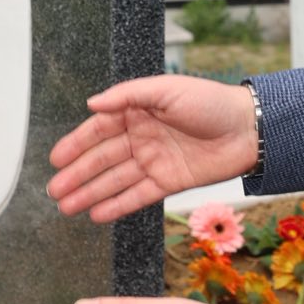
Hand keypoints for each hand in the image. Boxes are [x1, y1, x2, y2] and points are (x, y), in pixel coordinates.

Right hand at [48, 76, 258, 220]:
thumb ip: (128, 95)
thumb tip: (93, 102)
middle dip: (77, 175)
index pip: (99, 129)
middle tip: (54, 191)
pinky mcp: (169, 182)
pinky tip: (97, 214)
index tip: (55, 159)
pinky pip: (137, 196)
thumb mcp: (166, 90)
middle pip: (103, 159)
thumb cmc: (211, 102)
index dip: (76, 144)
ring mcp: (154, 161)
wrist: (249, 130)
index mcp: (138, 111)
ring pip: (115, 180)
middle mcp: (142, 137)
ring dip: (91, 193)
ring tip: (67, 207)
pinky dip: (117, 205)